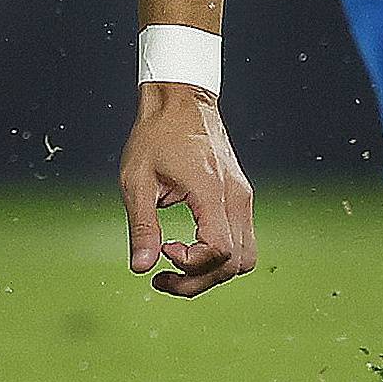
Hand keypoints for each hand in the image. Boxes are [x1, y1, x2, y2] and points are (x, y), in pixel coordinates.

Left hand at [119, 82, 256, 298]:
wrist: (182, 99)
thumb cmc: (156, 135)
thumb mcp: (137, 180)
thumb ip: (142, 226)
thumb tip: (141, 267)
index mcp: (211, 191)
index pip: (218, 250)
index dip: (190, 264)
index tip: (164, 252)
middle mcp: (236, 196)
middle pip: (236, 263)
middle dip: (199, 281)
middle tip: (162, 279)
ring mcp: (242, 197)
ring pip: (245, 257)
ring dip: (212, 273)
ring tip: (176, 268)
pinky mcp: (240, 196)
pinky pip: (241, 240)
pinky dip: (219, 256)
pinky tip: (189, 249)